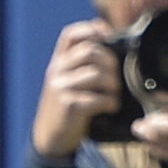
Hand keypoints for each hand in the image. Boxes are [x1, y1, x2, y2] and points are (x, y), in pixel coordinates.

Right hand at [33, 20, 126, 155]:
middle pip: (90, 52)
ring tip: (114, 94)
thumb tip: (112, 44)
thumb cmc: (67, 106)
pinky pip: (97, 98)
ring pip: (97, 74)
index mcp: (58, 61)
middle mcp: (57, 70)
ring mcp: (61, 87)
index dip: (91, 29)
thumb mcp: (68, 81)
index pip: (71, 34)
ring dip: (113, 85)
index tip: (108, 35)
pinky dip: (110, 102)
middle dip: (111, 63)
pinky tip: (111, 107)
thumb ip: (82, 65)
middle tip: (116, 78)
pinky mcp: (69, 106)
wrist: (51, 138)